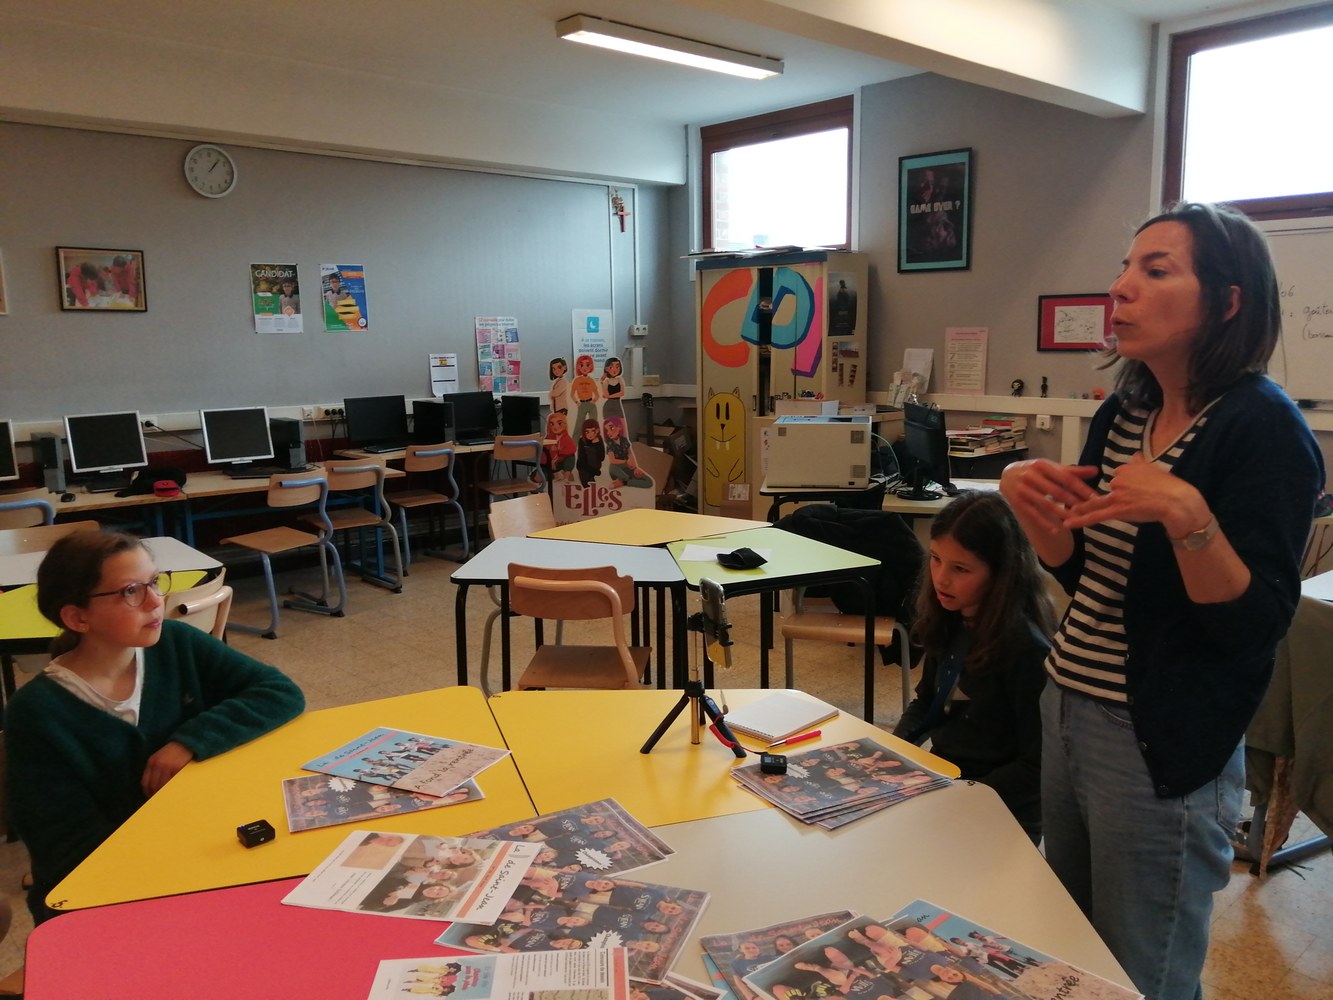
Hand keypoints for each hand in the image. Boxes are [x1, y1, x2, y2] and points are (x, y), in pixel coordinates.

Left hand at [141, 741, 194, 795]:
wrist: (187, 742)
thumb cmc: (174, 752)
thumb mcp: (160, 757)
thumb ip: (155, 769)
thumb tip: (151, 787)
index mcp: (152, 761)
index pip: (146, 782)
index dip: (148, 792)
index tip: (151, 798)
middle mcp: (158, 764)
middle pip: (153, 785)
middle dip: (156, 795)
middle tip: (160, 801)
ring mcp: (168, 766)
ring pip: (163, 785)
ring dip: (164, 793)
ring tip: (168, 798)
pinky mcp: (177, 768)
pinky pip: (173, 782)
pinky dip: (173, 788)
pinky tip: (175, 791)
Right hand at [999, 459, 1098, 533]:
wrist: (1007, 474)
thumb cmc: (1034, 471)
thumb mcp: (1051, 468)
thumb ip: (1072, 471)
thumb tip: (1096, 471)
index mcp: (1042, 464)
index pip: (1066, 478)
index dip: (1081, 488)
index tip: (1095, 498)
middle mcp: (1030, 475)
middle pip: (1057, 491)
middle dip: (1074, 502)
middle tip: (1088, 512)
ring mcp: (1022, 489)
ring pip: (1046, 504)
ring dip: (1062, 514)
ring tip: (1075, 521)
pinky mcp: (1017, 501)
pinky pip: (1033, 514)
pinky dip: (1045, 523)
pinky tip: (1056, 531)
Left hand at [1063, 455, 1207, 535]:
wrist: (1177, 502)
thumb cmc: (1170, 488)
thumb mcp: (1154, 469)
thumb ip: (1140, 463)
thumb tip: (1135, 455)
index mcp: (1127, 467)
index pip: (1117, 476)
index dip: (1125, 486)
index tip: (1136, 490)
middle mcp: (1119, 479)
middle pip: (1109, 489)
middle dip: (1116, 497)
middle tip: (1133, 501)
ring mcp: (1117, 495)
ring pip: (1095, 502)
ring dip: (1082, 507)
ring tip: (1068, 512)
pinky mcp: (1118, 510)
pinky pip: (1096, 516)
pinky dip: (1081, 520)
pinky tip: (1068, 524)